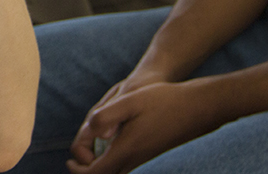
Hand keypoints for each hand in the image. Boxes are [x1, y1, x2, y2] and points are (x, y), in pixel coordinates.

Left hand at [67, 78, 221, 173]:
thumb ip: (106, 116)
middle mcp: (136, 160)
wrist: (197, 108)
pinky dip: (112, 166)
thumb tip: (92, 132)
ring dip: (100, 169)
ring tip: (90, 155)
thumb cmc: (163, 101)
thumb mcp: (129, 100)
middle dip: (88, 172)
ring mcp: (146, 161)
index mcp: (126, 150)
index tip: (70, 160)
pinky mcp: (152, 157)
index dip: (79, 171)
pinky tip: (109, 151)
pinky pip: (127, 169)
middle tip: (76, 160)